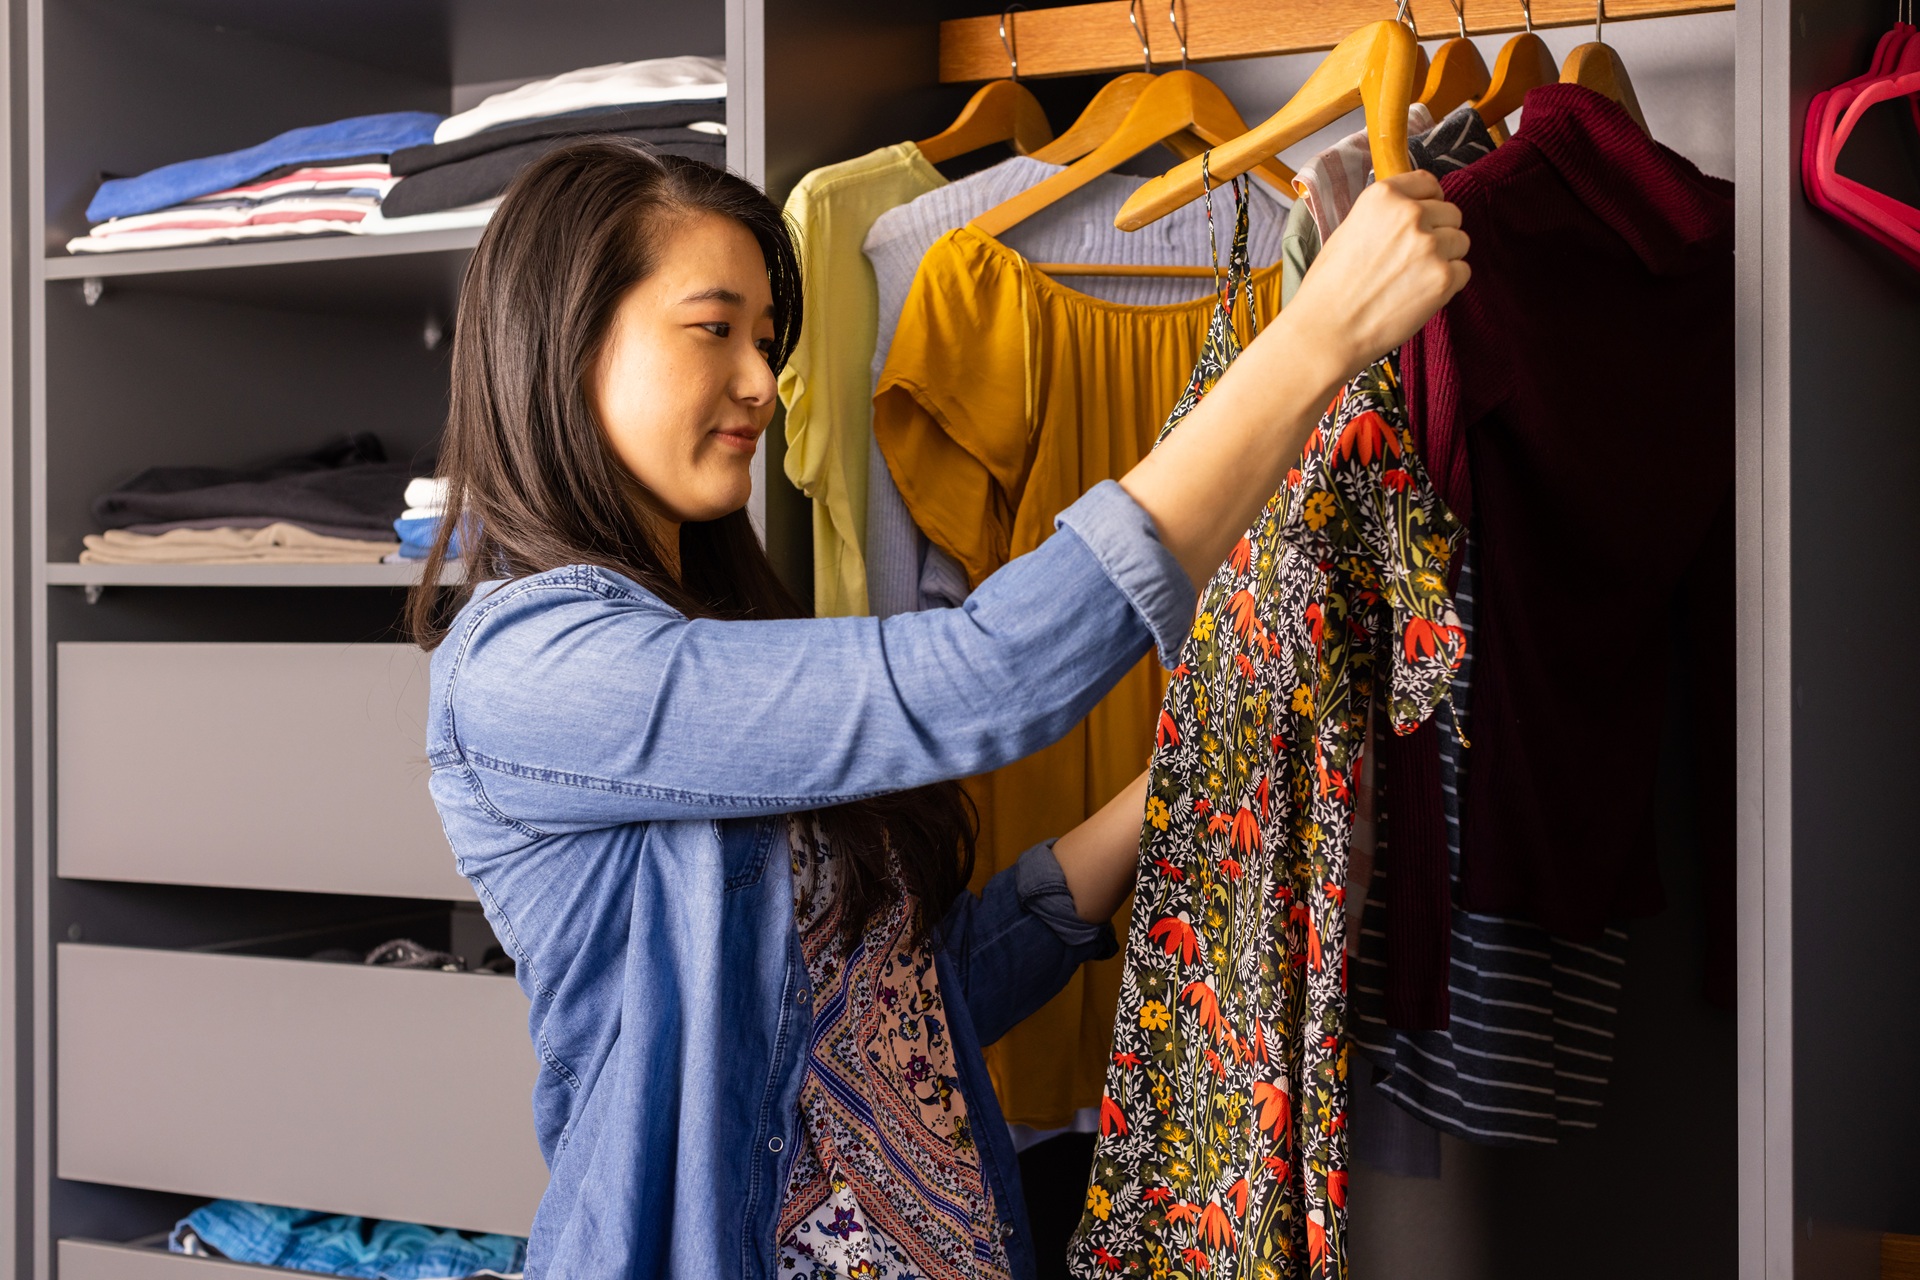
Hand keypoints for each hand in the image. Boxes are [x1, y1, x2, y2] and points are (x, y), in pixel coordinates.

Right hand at [1275, 169, 1470, 387]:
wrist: (1326, 331)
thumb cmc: (1329, 287)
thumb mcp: (1348, 231)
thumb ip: (1385, 217)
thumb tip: (1414, 213)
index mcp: (1383, 196)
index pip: (1428, 183)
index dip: (1428, 202)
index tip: (1423, 218)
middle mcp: (1410, 214)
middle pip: (1451, 213)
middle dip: (1438, 233)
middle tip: (1412, 260)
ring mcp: (1430, 245)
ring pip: (1461, 242)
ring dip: (1445, 259)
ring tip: (1413, 280)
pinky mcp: (1443, 278)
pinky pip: (1463, 271)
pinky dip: (1447, 285)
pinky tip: (1418, 295)